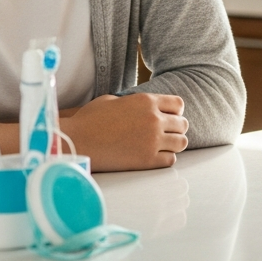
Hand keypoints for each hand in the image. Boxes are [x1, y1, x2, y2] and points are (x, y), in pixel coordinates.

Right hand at [62, 92, 188, 171]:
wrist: (78, 142)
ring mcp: (152, 140)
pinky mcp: (147, 160)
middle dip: (175, 128)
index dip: (174, 112)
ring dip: (174, 144)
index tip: (167, 118)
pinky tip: (154, 157)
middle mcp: (154, 119)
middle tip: (165, 134)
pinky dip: (165, 158)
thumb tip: (141, 107)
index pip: (178, 105)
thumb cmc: (90, 119)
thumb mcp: (114, 100)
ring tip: (162, 146)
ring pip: (181, 143)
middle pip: (183, 124)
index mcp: (147, 101)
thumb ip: (134, 102)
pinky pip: (170, 160)